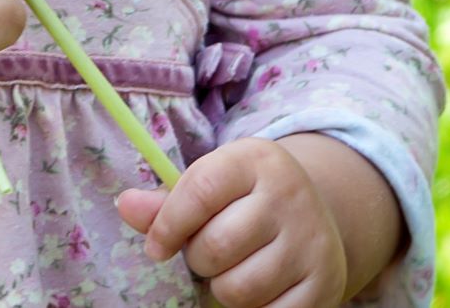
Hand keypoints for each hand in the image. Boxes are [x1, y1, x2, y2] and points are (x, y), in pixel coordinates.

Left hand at [115, 137, 349, 307]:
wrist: (319, 217)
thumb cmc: (247, 202)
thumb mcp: (213, 186)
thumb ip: (168, 201)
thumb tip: (125, 205)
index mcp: (256, 160)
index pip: (201, 190)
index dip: (168, 224)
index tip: (157, 246)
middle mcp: (289, 195)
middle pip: (216, 245)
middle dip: (198, 259)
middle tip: (205, 254)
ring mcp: (312, 241)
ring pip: (239, 287)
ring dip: (223, 288)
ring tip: (232, 270)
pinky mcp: (324, 284)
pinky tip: (259, 289)